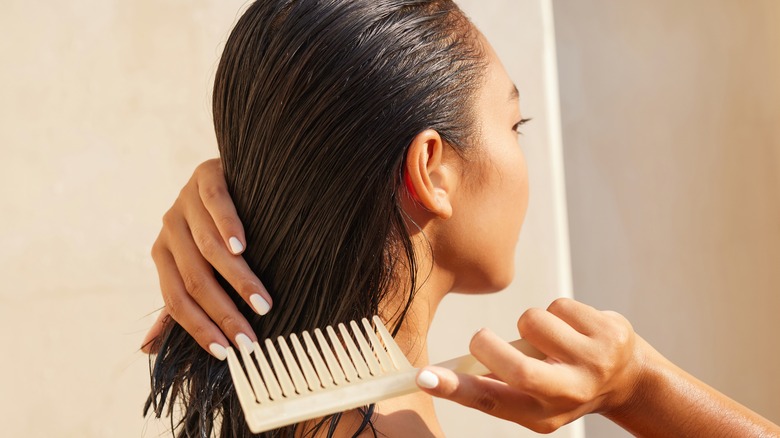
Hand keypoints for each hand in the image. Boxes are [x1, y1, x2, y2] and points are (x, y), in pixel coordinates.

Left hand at [141, 159, 272, 358]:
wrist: (227, 174)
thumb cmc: (213, 230)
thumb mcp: (193, 266)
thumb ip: (176, 305)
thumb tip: (147, 350)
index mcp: (162, 255)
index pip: (175, 301)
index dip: (199, 328)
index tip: (227, 353)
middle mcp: (168, 230)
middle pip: (195, 280)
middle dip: (224, 314)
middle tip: (250, 339)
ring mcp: (185, 202)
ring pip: (209, 248)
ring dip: (237, 280)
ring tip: (261, 303)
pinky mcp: (205, 177)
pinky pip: (215, 205)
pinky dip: (228, 228)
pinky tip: (241, 248)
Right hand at [416, 298, 644, 432]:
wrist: (631, 378)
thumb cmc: (565, 384)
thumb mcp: (533, 398)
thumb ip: (497, 385)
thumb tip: (444, 370)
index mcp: (544, 415)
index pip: (494, 403)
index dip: (456, 390)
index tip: (425, 376)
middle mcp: (571, 394)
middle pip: (518, 368)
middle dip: (487, 345)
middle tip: (482, 339)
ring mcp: (595, 363)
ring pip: (532, 321)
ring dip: (529, 323)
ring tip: (547, 337)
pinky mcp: (611, 333)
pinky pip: (558, 305)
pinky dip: (556, 312)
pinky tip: (572, 327)